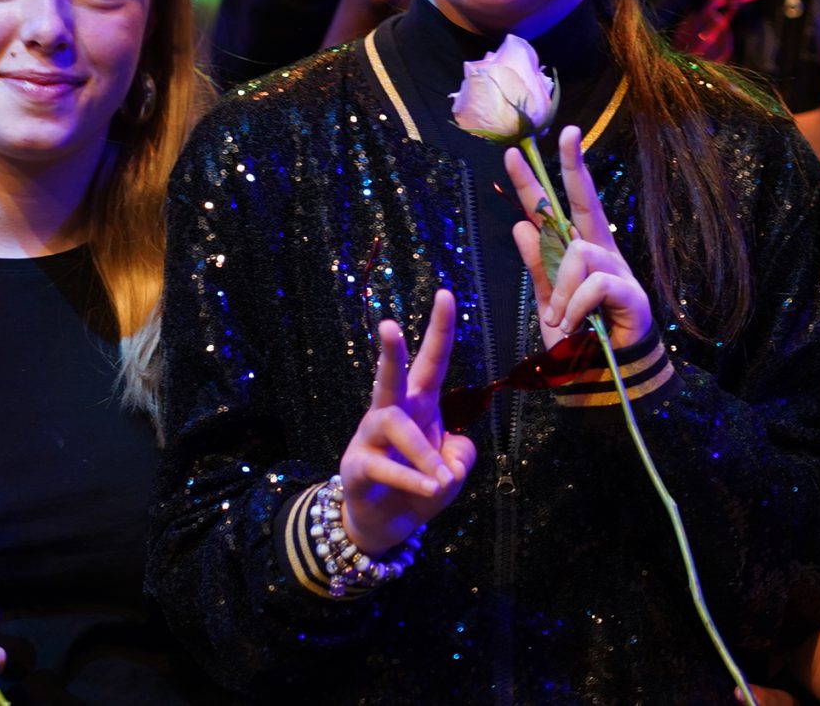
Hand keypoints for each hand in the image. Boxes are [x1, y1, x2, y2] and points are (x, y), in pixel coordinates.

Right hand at [339, 289, 478, 557]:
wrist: (386, 525)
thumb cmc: (421, 487)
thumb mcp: (454, 470)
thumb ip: (462, 455)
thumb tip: (451, 456)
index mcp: (421, 405)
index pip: (432, 361)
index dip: (440, 329)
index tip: (446, 294)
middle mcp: (392, 413)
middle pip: (390, 377)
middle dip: (391, 352)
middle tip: (387, 326)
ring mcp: (370, 438)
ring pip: (393, 425)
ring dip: (422, 453)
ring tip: (442, 480)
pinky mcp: (357, 466)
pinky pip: (383, 466)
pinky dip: (411, 480)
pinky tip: (430, 489)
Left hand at [507, 126, 655, 346]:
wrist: (606, 385)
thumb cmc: (580, 345)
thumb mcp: (548, 303)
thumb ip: (539, 267)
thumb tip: (521, 224)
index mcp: (580, 255)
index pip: (558, 211)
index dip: (539, 182)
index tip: (519, 151)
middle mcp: (601, 253)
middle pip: (585, 202)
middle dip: (575, 166)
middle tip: (568, 134)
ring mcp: (618, 270)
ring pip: (579, 252)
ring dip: (561, 289)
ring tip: (558, 321)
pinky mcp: (630, 293)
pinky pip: (594, 282)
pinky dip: (576, 303)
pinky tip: (571, 324)